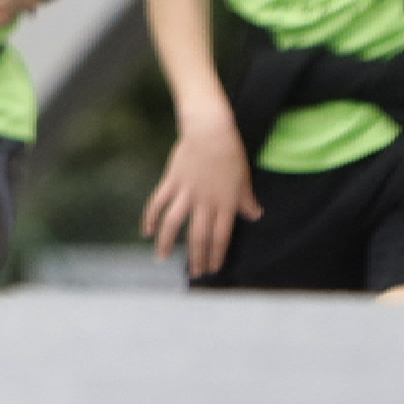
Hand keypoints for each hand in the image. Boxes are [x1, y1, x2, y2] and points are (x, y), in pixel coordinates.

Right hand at [140, 111, 261, 278]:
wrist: (209, 130)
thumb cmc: (230, 153)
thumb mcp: (244, 178)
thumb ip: (247, 200)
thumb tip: (256, 215)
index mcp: (225, 204)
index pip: (220, 237)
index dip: (216, 255)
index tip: (213, 268)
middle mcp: (204, 202)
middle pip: (198, 236)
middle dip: (196, 257)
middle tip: (194, 273)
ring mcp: (186, 192)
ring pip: (173, 224)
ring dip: (167, 243)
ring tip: (162, 259)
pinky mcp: (172, 181)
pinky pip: (158, 202)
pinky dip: (150, 217)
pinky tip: (147, 231)